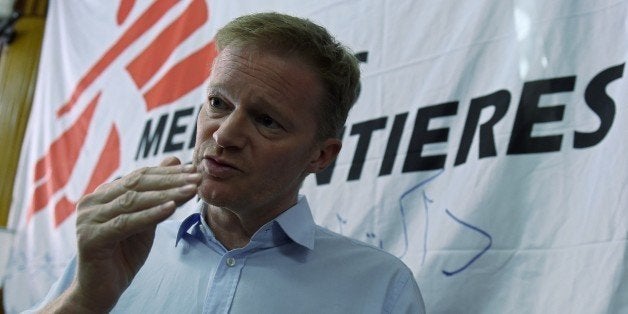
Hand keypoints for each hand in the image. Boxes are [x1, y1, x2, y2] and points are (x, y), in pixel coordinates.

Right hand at [44, 157, 199, 311]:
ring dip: (166, 195)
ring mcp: (88, 219)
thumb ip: (156, 192)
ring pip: (133, 201)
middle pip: (137, 185)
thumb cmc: (124, 253)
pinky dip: (150, 215)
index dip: (168, 173)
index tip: (194, 171)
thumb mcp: (145, 219)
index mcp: (102, 195)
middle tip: (197, 178)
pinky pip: (126, 223)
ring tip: (191, 191)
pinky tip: (171, 209)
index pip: (140, 177)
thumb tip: (173, 159)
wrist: (101, 290)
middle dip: (170, 181)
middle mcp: (91, 203)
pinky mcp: (91, 238)